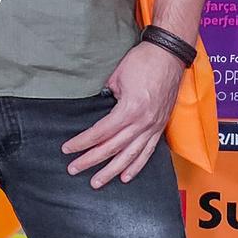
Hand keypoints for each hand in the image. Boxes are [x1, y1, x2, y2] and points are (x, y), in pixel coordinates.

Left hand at [61, 40, 183, 188]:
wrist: (170, 55)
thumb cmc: (143, 61)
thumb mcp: (117, 76)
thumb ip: (106, 96)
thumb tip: (97, 109)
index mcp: (130, 109)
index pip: (100, 133)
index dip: (82, 142)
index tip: (67, 149)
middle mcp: (143, 122)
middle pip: (112, 148)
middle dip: (91, 161)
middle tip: (74, 169)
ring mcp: (153, 126)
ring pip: (130, 156)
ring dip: (111, 171)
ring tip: (96, 182)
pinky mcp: (160, 126)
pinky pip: (148, 151)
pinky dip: (136, 166)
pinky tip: (125, 177)